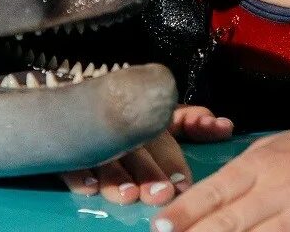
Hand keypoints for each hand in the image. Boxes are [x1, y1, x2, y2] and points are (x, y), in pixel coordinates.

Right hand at [62, 105, 233, 204]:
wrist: (68, 94)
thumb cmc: (126, 112)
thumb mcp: (161, 115)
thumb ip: (191, 121)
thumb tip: (225, 127)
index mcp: (144, 118)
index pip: (162, 138)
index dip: (173, 163)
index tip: (183, 185)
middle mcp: (119, 126)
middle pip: (135, 150)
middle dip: (148, 173)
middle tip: (161, 194)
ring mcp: (90, 136)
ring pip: (104, 156)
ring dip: (116, 177)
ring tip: (127, 196)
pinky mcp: (64, 147)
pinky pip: (69, 159)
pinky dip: (78, 172)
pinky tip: (89, 187)